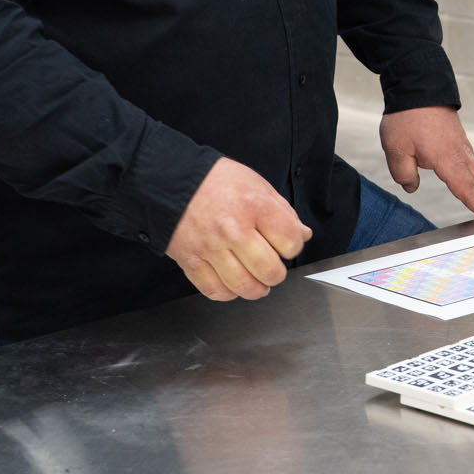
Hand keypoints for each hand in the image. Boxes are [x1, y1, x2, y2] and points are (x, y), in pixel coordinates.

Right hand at [166, 157, 311, 300]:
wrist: (170, 180)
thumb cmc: (214, 180)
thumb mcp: (256, 184)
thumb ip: (283, 211)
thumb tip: (303, 234)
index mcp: (254, 206)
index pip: (290, 242)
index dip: (293, 247)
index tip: (286, 245)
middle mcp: (233, 229)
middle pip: (269, 270)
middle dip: (276, 273)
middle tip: (273, 268)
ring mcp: (210, 248)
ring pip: (243, 286)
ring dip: (256, 289)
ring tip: (257, 282)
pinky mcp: (190, 260)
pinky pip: (214, 290)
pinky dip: (228, 293)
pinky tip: (232, 283)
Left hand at [379, 106, 473, 219]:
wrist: (417, 85)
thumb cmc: (407, 116)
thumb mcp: (396, 149)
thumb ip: (403, 173)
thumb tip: (412, 186)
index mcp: (446, 159)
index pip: (465, 188)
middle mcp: (459, 153)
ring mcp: (461, 144)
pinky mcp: (458, 138)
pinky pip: (473, 161)